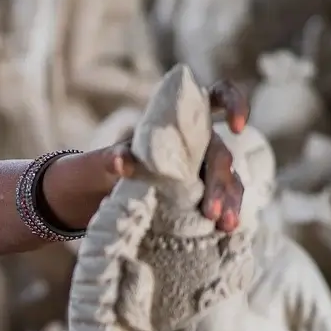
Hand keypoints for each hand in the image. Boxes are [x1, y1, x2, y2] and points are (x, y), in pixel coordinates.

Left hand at [43, 80, 249, 232]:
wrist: (93, 200)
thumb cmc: (100, 169)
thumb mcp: (101, 162)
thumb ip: (110, 158)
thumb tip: (120, 161)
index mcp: (177, 123)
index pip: (216, 98)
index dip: (233, 103)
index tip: (236, 126)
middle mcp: (196, 145)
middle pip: (221, 154)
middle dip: (220, 181)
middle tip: (211, 212)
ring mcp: (201, 172)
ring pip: (229, 181)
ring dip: (231, 202)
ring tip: (224, 226)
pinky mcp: (201, 198)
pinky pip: (224, 203)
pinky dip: (227, 215)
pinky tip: (225, 233)